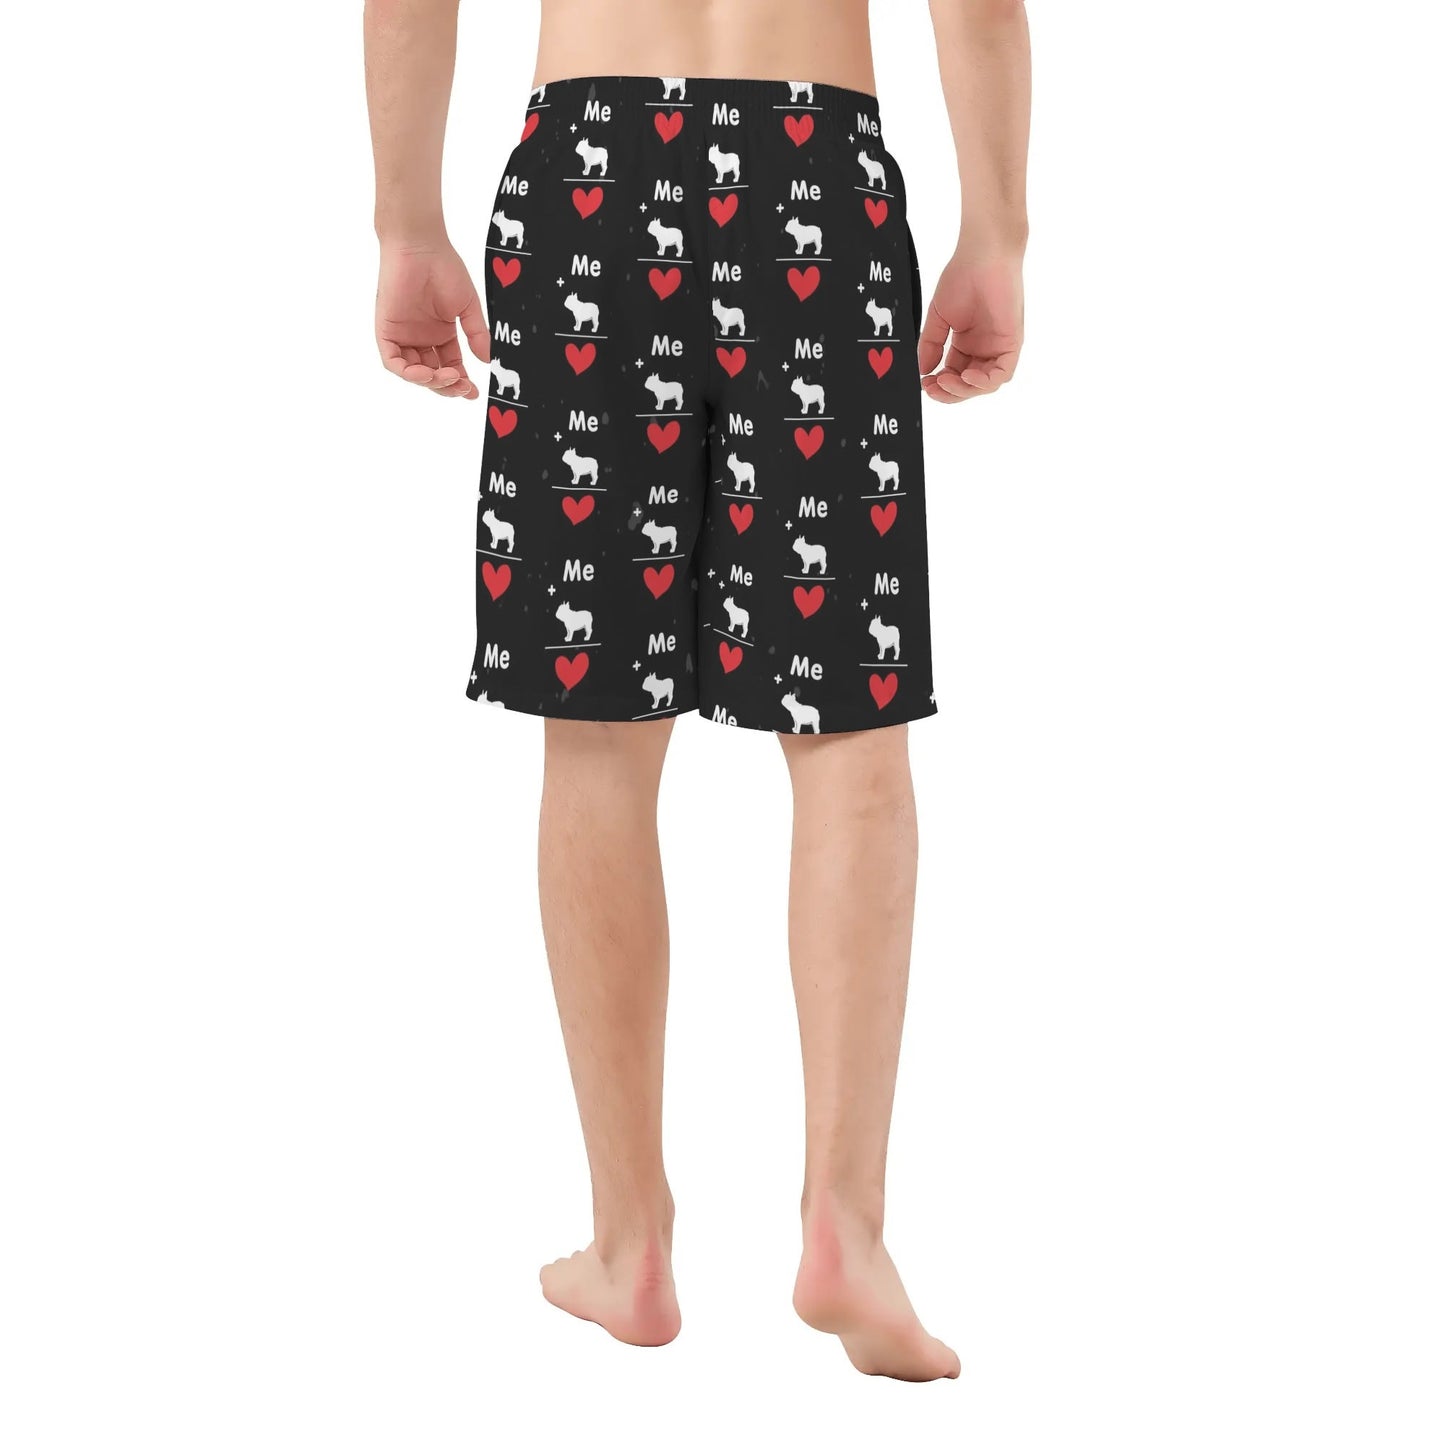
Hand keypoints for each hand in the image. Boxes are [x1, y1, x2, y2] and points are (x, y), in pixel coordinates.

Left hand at [375, 239, 489, 398]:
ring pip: (413, 372)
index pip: (450, 366)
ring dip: (430, 382)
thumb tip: (487, 361)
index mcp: (441, 334)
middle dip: (447, 386)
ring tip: (446, 377)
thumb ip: (476, 335)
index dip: (460, 382)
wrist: (420, 246)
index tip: (473, 392)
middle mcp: (421, 338)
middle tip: (462, 387)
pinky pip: (393, 362)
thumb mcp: (467, 307)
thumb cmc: (444, 268)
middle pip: (432, 374)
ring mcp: (403, 335)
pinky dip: (407, 373)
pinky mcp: (386, 331)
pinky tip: (424, 374)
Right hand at [918, 254, 1023, 403]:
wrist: (984, 254)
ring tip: (945, 380)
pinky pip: (1002, 373)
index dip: (939, 386)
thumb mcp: (939, 317)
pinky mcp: (1012, 342)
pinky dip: (984, 382)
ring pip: (985, 384)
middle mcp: (983, 348)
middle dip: (950, 392)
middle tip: (932, 389)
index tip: (923, 384)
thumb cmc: (962, 276)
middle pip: (969, 385)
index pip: (954, 375)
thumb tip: (923, 371)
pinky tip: (967, 375)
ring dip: (964, 389)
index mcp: (966, 343)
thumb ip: (931, 345)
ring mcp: (998, 346)